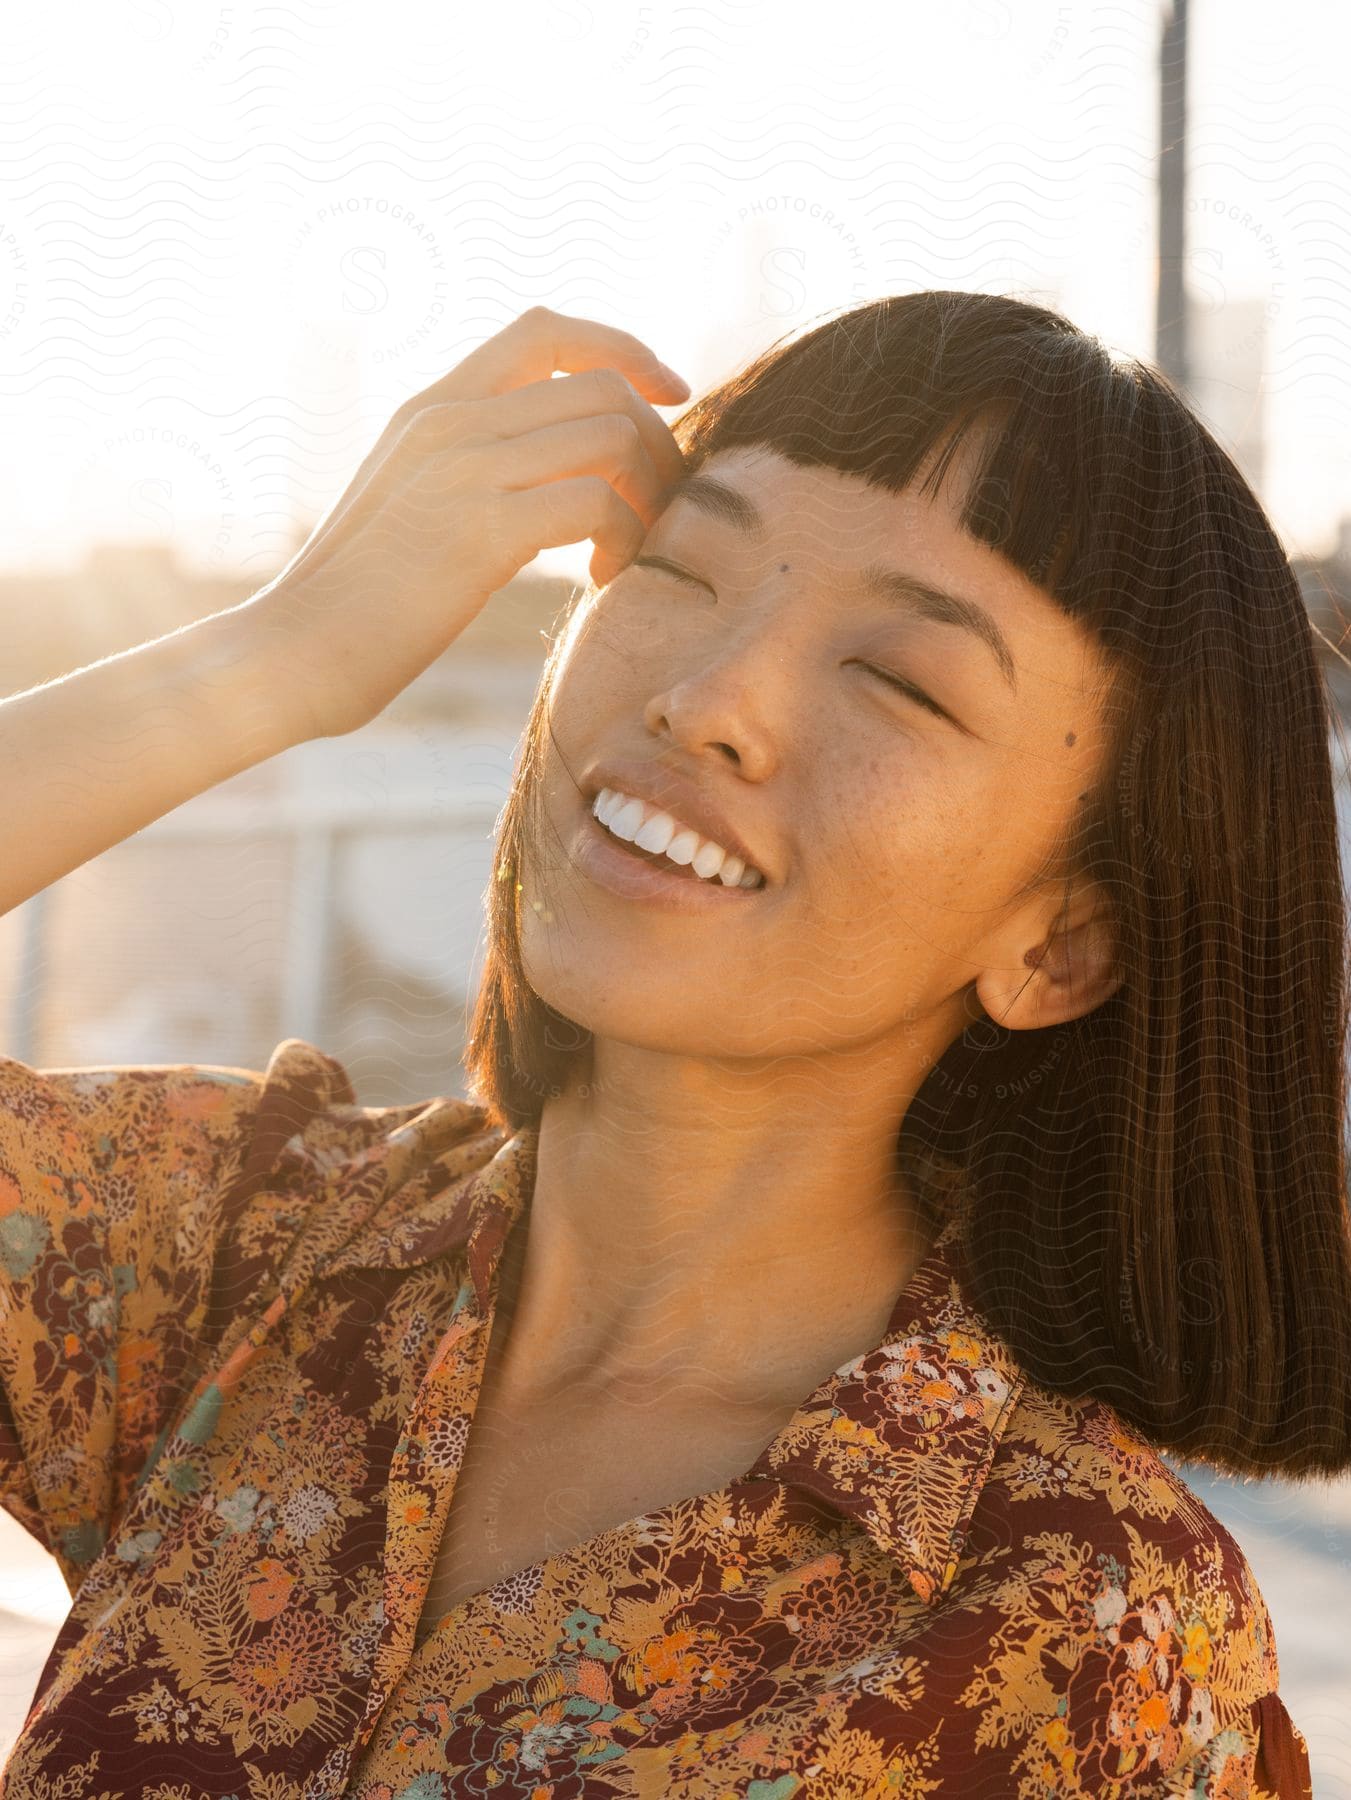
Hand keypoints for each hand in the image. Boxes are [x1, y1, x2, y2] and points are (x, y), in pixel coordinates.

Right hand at [254, 305, 689, 738]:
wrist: (291, 655)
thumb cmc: (354, 605)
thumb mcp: (409, 509)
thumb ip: (468, 472)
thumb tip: (544, 480)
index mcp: (430, 406)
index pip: (545, 330)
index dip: (623, 350)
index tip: (670, 396)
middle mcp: (448, 419)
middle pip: (602, 387)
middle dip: (657, 447)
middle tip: (658, 515)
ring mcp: (463, 468)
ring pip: (614, 437)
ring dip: (648, 498)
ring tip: (629, 553)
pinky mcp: (480, 529)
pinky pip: (597, 504)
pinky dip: (624, 541)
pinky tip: (599, 582)